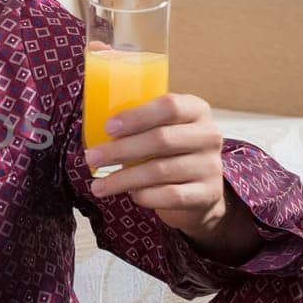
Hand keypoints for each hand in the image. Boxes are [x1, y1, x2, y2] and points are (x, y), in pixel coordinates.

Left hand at [84, 92, 227, 237]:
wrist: (201, 190)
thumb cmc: (170, 153)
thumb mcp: (163, 128)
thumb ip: (140, 123)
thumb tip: (95, 130)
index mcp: (196, 110)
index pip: (170, 106)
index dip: (137, 116)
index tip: (108, 127)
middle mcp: (208, 136)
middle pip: (161, 139)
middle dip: (120, 150)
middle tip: (92, 158)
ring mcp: (210, 166)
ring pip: (160, 170)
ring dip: (123, 179)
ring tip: (98, 186)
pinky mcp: (207, 194)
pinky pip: (170, 195)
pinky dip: (145, 196)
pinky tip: (131, 195)